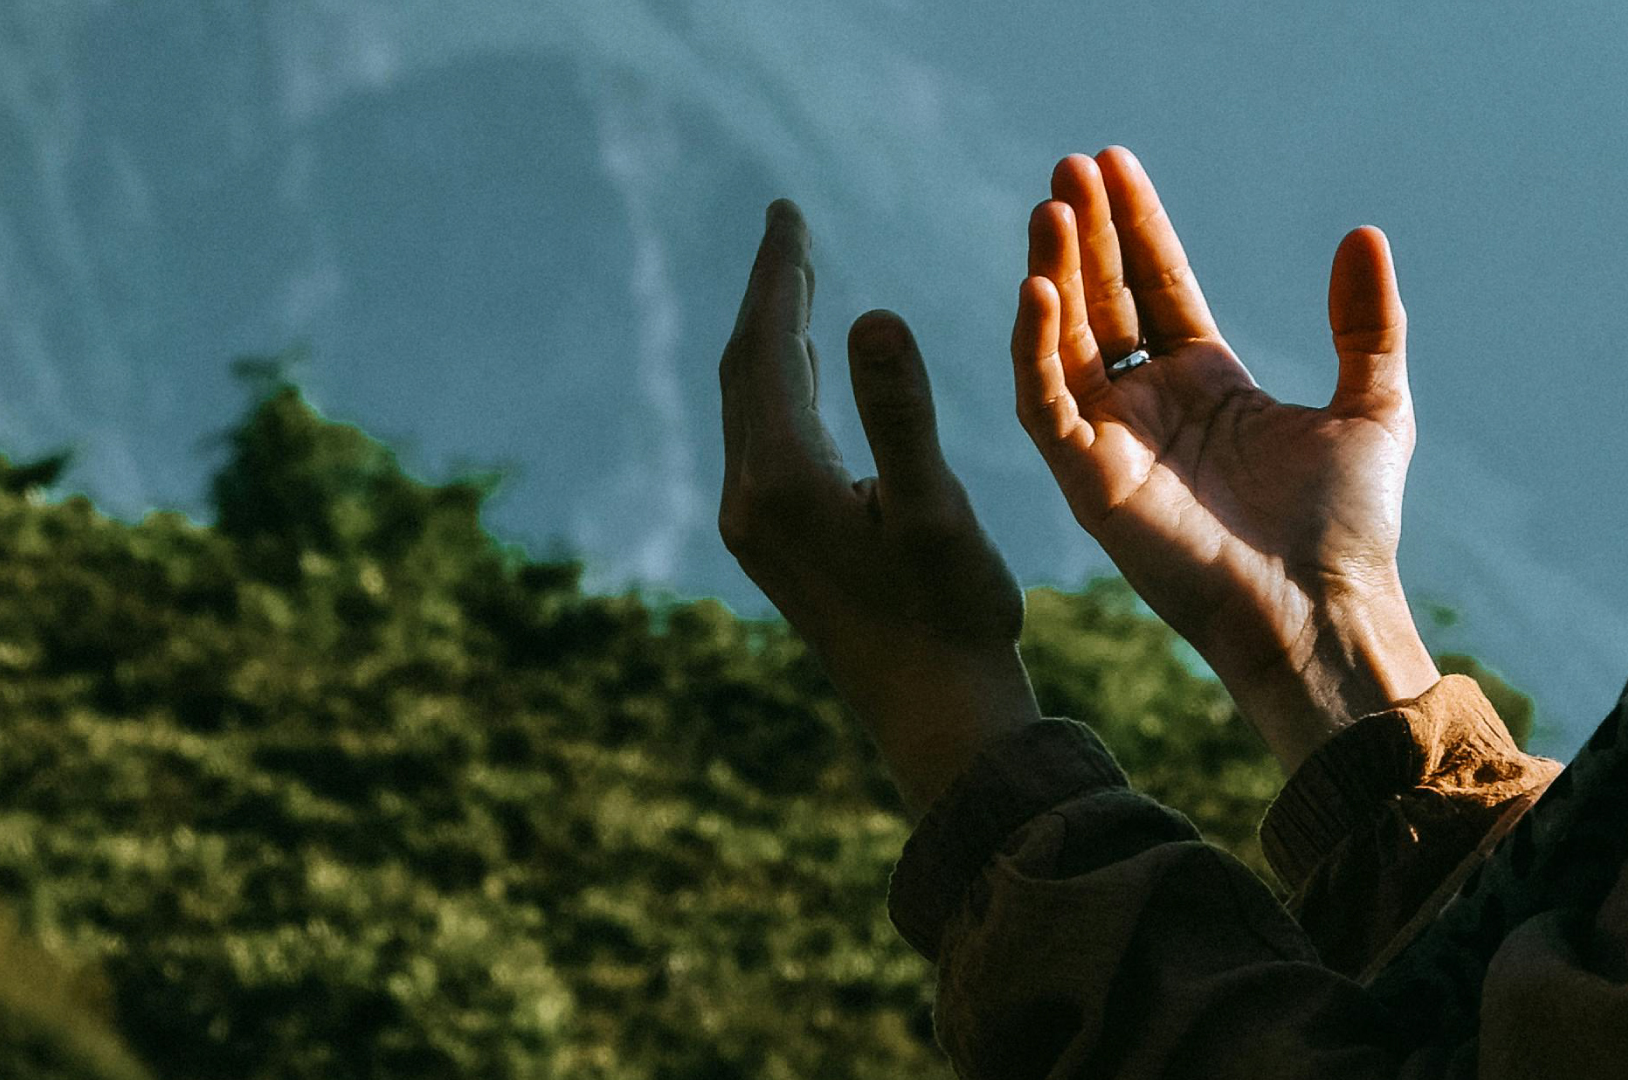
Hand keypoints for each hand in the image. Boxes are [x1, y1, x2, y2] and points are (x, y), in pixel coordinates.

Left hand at [720, 199, 1038, 816]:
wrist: (935, 721)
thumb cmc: (950, 619)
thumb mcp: (935, 510)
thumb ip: (900, 410)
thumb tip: (871, 314)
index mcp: (782, 480)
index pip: (769, 348)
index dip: (780, 274)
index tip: (785, 210)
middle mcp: (749, 499)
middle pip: (745, 369)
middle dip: (768, 295)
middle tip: (787, 226)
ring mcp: (754, 526)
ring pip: (750, 404)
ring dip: (772, 339)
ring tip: (796, 281)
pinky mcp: (772, 546)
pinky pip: (763, 438)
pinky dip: (781, 386)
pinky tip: (806, 370)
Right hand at [1011, 148, 1438, 773]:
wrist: (1320, 608)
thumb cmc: (1346, 527)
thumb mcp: (1373, 406)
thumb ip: (1364, 323)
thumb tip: (1362, 233)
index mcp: (1205, 382)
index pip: (1154, 284)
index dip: (1133, 223)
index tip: (1111, 162)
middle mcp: (1147, 405)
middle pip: (1101, 298)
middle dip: (1084, 231)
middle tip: (1069, 166)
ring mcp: (1112, 441)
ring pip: (1062, 339)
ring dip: (1053, 271)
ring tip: (1051, 206)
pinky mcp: (1087, 481)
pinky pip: (1044, 402)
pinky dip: (1034, 345)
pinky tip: (1037, 286)